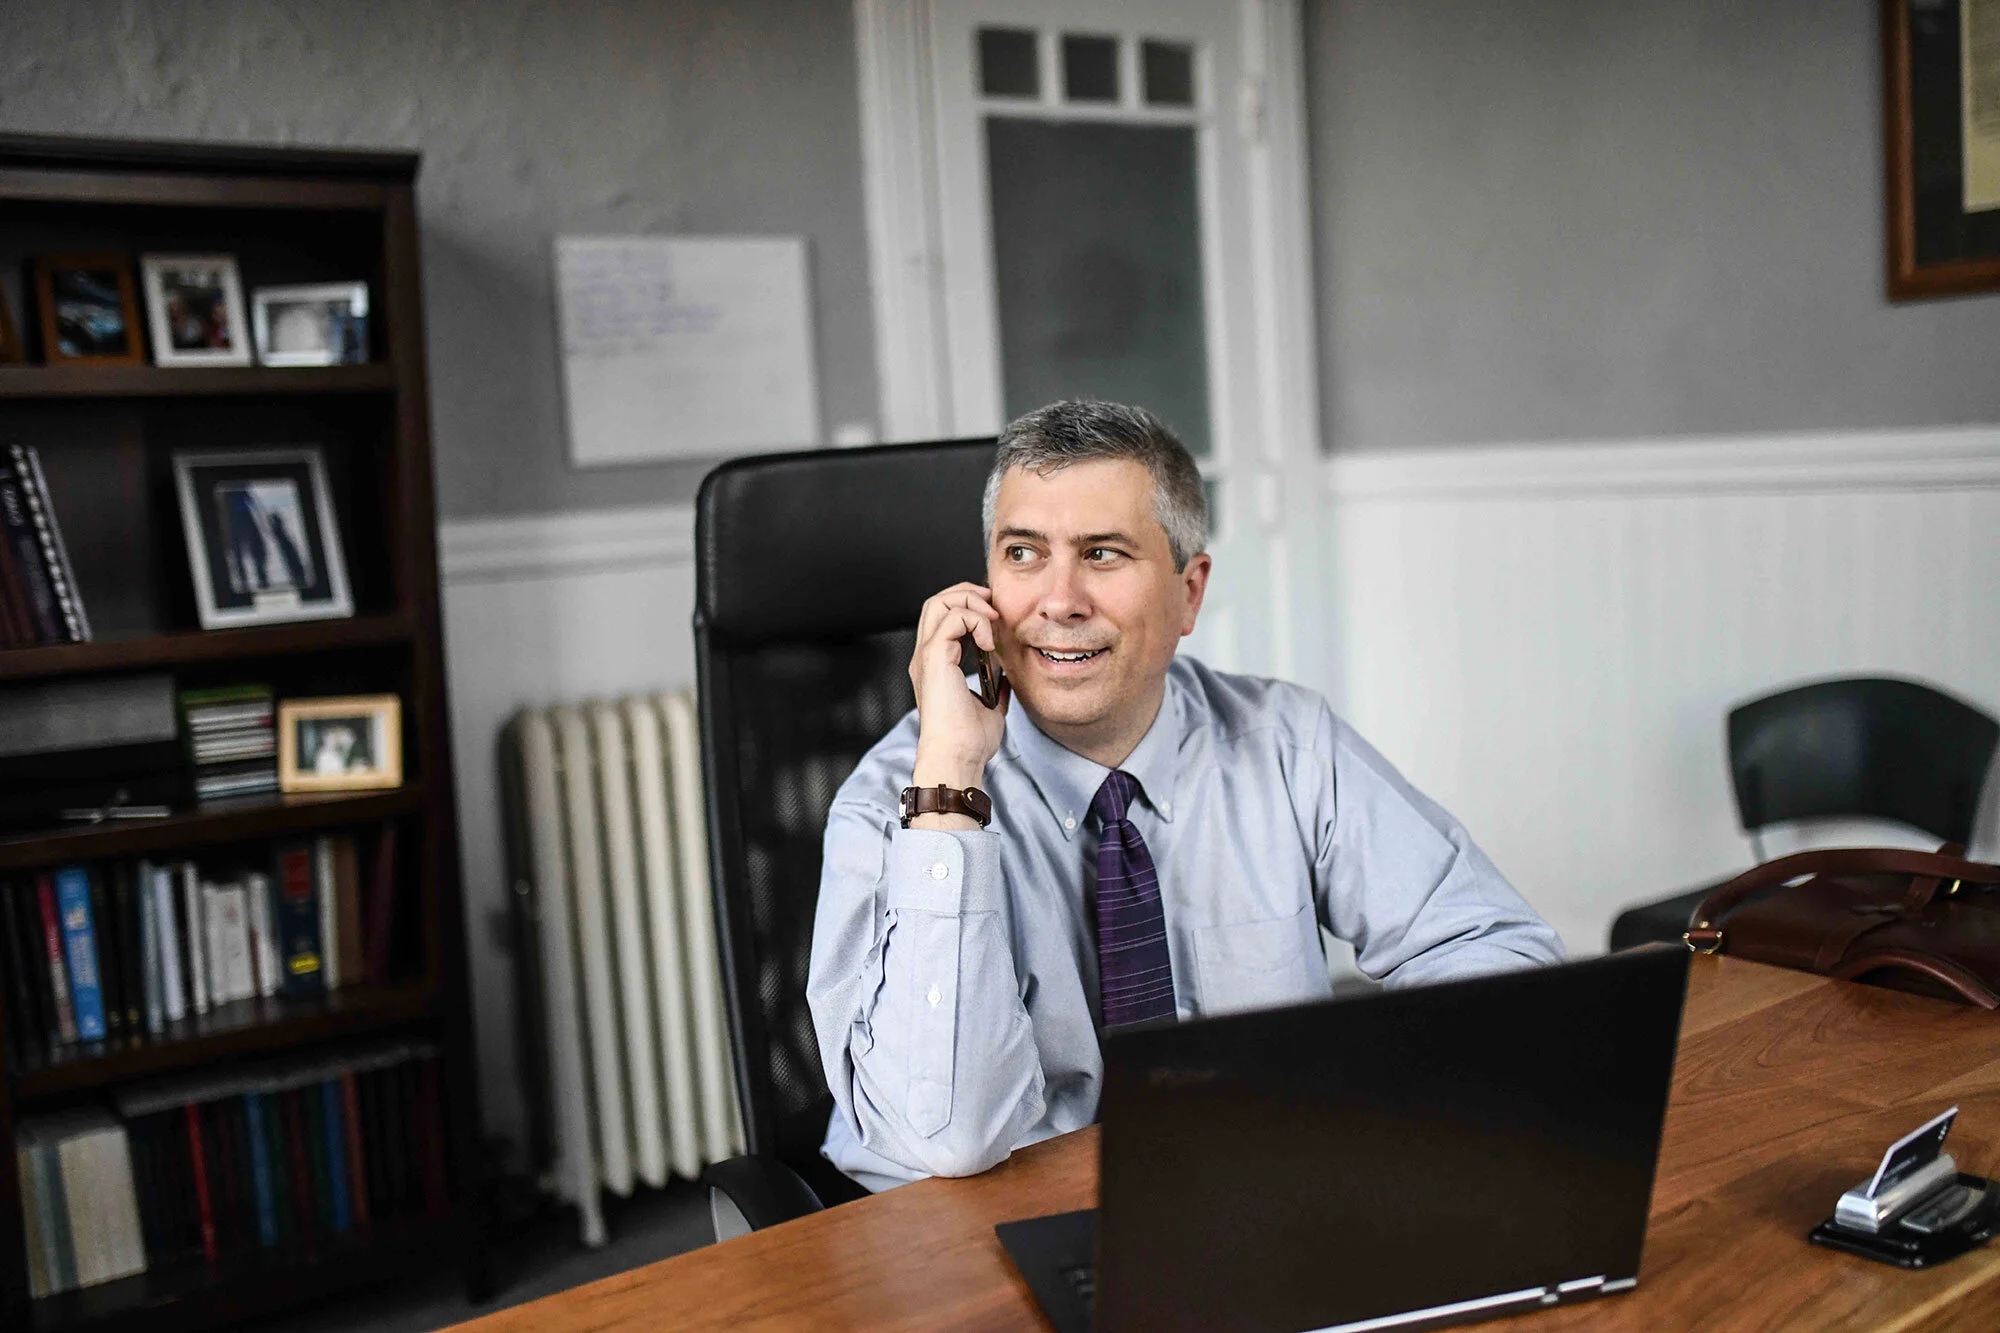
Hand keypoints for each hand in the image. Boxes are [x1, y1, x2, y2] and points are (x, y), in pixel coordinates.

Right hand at [908, 582, 1008, 810]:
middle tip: (993, 605)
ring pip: (939, 602)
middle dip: (967, 594)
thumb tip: (1006, 675)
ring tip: (992, 620)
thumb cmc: (970, 742)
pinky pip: (952, 619)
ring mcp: (927, 656)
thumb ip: (994, 687)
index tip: (995, 617)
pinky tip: (989, 643)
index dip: (968, 607)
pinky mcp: (935, 659)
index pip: (943, 618)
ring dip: (971, 603)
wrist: (958, 757)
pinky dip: (975, 621)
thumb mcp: (989, 707)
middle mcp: (926, 657)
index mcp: (936, 666)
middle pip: (936, 602)